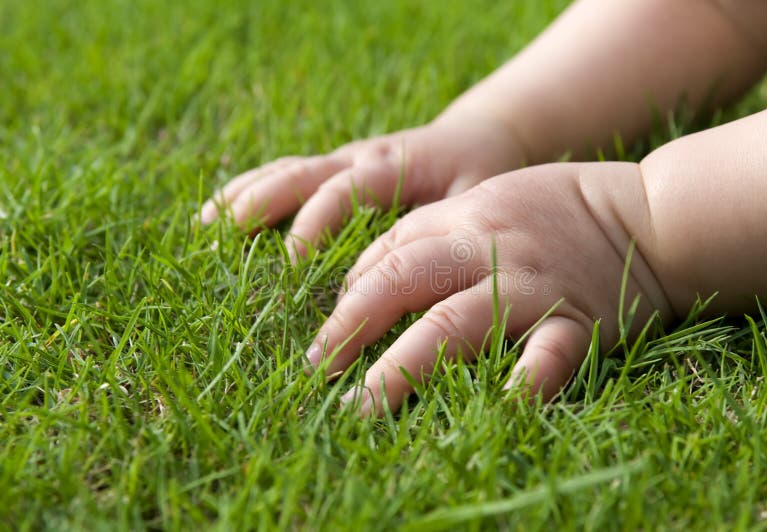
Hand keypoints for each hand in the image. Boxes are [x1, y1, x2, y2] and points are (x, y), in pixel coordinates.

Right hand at [199, 111, 525, 255]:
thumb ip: (447, 233)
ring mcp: (342, 161)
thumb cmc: (478, 174)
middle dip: (261, 205)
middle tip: (226, 239)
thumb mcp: (476, 201)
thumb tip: (415, 287)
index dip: (315, 224)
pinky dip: (251, 191)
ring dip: (245, 196)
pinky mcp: (335, 169)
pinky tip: (221, 215)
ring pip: (285, 171)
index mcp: (392, 166)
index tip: (292, 265)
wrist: (475, 139)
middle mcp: (358, 158)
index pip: (343, 190)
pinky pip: (287, 174)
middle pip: (300, 174)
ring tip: (205, 227)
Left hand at [305, 162, 673, 415]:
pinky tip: (500, 408)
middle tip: (317, 368)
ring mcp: (532, 289)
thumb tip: (369, 274)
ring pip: (456, 322)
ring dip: (406, 364)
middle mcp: (488, 252)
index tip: (328, 335)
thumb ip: (431, 230)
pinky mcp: (579, 323)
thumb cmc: (558, 209)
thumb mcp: (486, 199)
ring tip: (365, 405)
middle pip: (405, 282)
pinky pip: (550, 354)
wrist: (646, 214)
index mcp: (464, 220)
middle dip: (352, 326)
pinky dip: (526, 380)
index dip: (349, 295)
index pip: (388, 254)